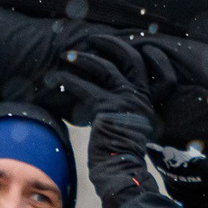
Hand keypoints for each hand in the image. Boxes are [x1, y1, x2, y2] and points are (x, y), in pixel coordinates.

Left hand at [40, 33, 159, 155]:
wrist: (121, 170)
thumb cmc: (121, 151)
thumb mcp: (130, 124)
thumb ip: (125, 106)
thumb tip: (103, 91)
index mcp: (148, 100)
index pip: (152, 67)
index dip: (144, 52)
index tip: (127, 41)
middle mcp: (140, 97)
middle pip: (131, 58)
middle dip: (112, 43)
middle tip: (94, 38)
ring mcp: (125, 101)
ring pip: (105, 68)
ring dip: (84, 58)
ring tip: (68, 55)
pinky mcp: (107, 109)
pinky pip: (85, 87)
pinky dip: (68, 80)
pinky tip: (56, 78)